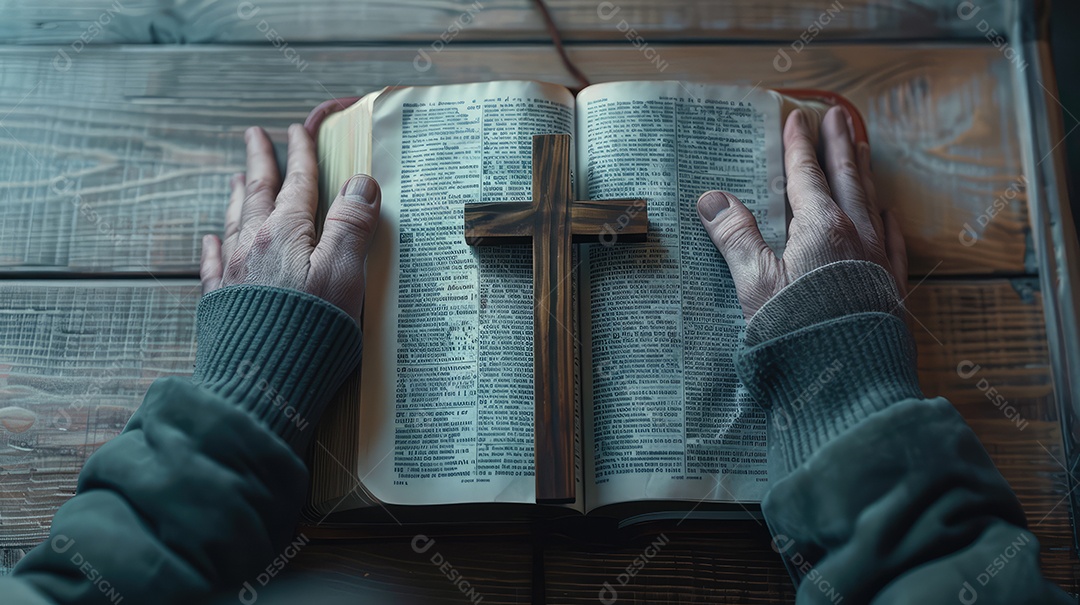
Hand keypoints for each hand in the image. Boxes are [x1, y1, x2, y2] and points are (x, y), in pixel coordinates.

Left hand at [200, 124, 380, 318]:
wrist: (263, 382)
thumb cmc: (311, 331)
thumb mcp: (344, 275)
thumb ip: (352, 227)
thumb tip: (361, 182)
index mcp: (286, 234)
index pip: (297, 184)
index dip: (301, 154)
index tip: (298, 129)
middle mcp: (254, 246)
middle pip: (257, 192)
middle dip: (260, 161)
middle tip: (255, 135)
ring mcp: (233, 273)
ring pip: (234, 221)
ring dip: (237, 195)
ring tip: (235, 177)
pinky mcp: (221, 302)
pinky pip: (212, 263)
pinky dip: (212, 245)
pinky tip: (210, 239)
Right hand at [697, 106, 906, 318]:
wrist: (848, 379)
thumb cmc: (797, 331)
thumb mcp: (754, 283)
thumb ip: (735, 237)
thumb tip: (711, 198)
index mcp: (820, 228)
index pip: (806, 176)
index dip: (799, 146)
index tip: (797, 119)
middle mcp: (855, 234)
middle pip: (846, 177)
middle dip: (838, 144)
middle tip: (838, 114)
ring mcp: (878, 259)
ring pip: (872, 202)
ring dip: (864, 172)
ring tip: (862, 148)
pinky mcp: (891, 286)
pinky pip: (892, 239)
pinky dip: (887, 219)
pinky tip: (887, 214)